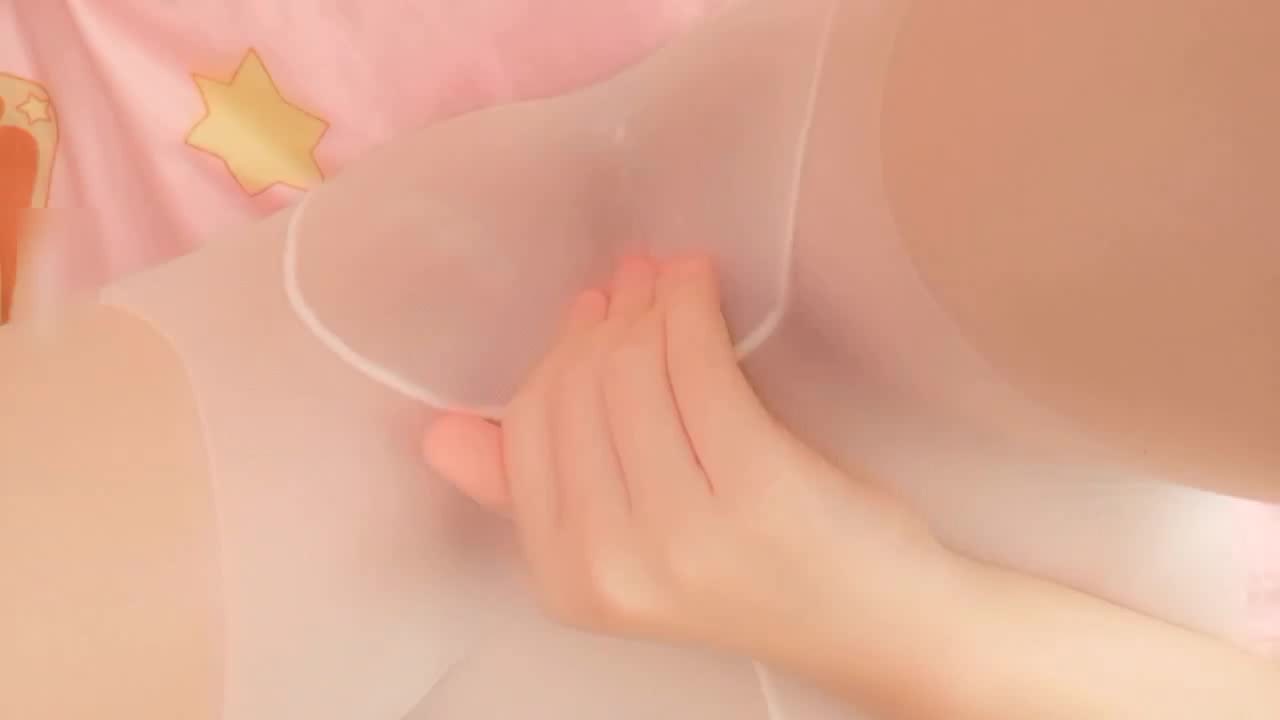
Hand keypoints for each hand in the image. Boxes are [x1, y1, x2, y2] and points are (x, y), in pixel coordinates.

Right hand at [424, 257, 945, 662]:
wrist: (872, 623)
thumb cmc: (755, 572)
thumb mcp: (627, 548)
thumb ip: (536, 495)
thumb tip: (442, 436)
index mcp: (566, 579)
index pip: (527, 431)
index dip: (559, 358)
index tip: (593, 315)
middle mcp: (610, 564)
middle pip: (577, 391)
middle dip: (605, 322)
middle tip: (636, 283)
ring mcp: (681, 532)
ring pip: (632, 370)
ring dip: (649, 304)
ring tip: (669, 280)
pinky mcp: (753, 487)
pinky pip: (697, 365)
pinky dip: (691, 307)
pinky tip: (699, 285)